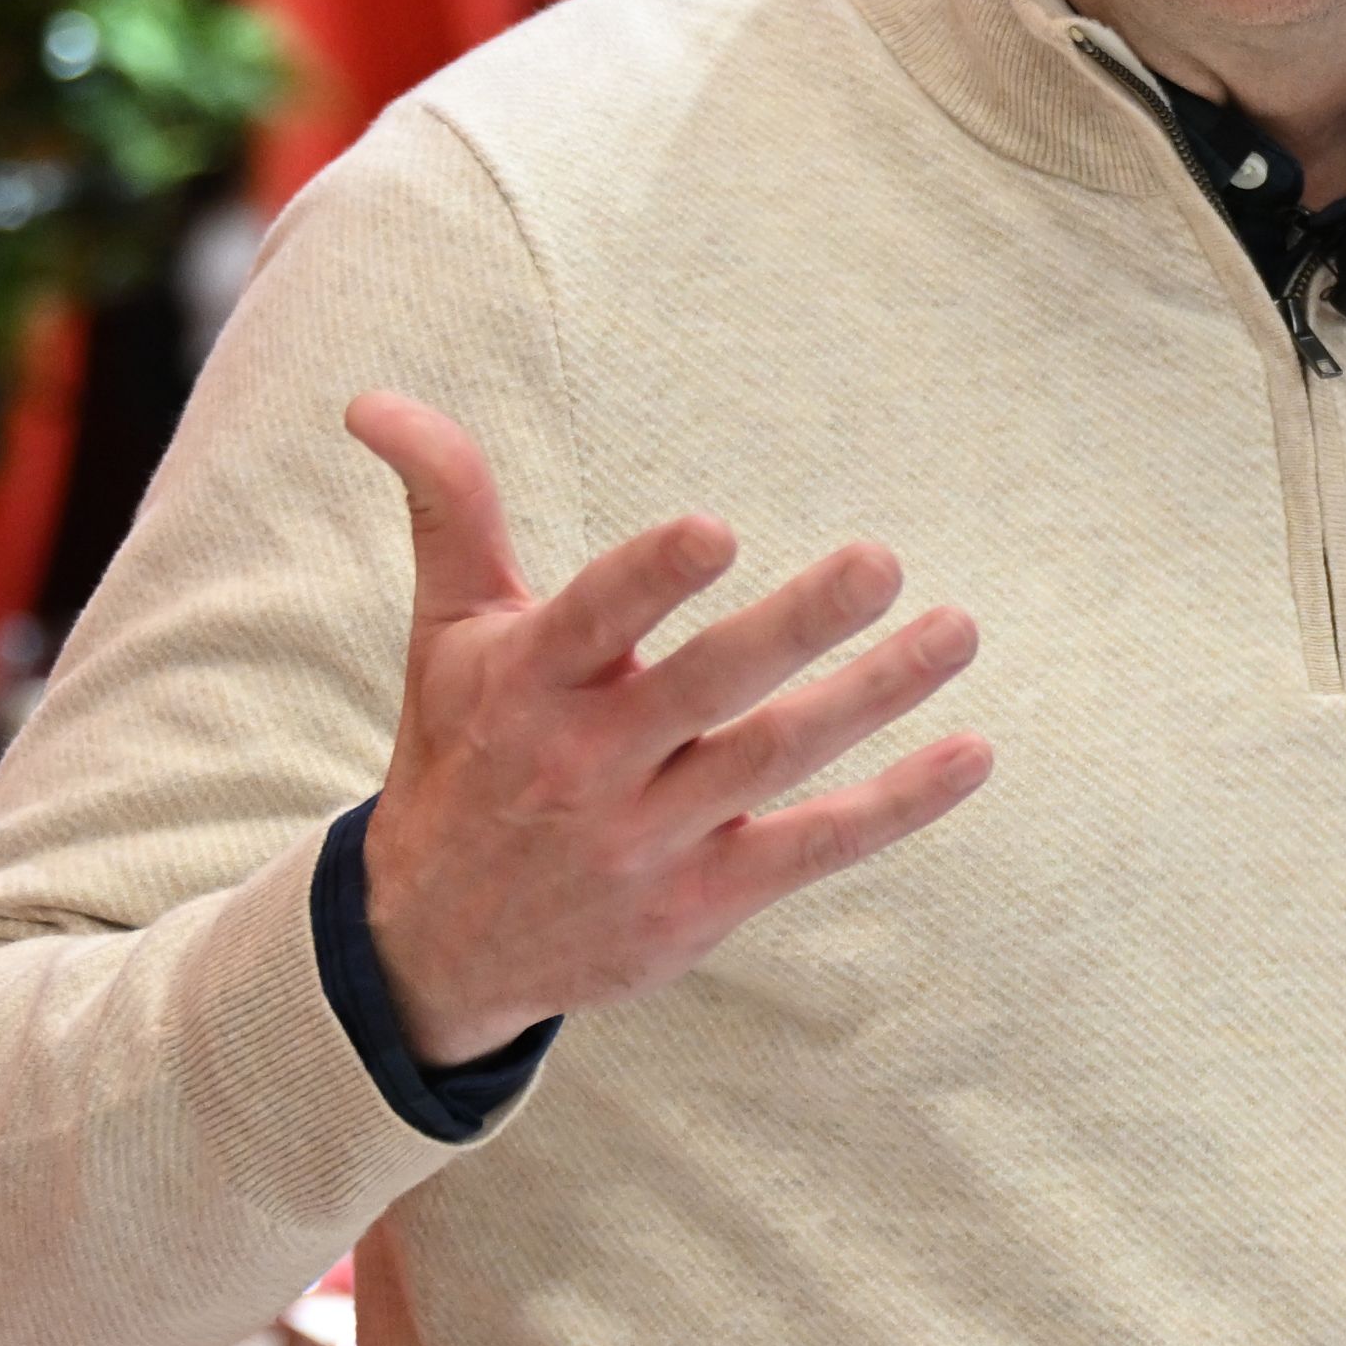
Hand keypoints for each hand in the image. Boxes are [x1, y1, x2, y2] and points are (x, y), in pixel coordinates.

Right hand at [346, 394, 990, 1062]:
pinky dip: (896, 806)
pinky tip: (971, 752)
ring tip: (958, 630)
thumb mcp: (446, 634)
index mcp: (527, 686)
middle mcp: (587, 765)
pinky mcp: (701, 902)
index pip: (590, 622)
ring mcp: (649, 839)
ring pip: (775, 759)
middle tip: (882, 561)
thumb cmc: (463, 753)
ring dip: (874, 696)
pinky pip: (813, 847)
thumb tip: (375, 400)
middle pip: (705, 689)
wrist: (434, 945)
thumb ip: (447, 509)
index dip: (647, 580)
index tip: (713, 531)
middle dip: (796, 625)